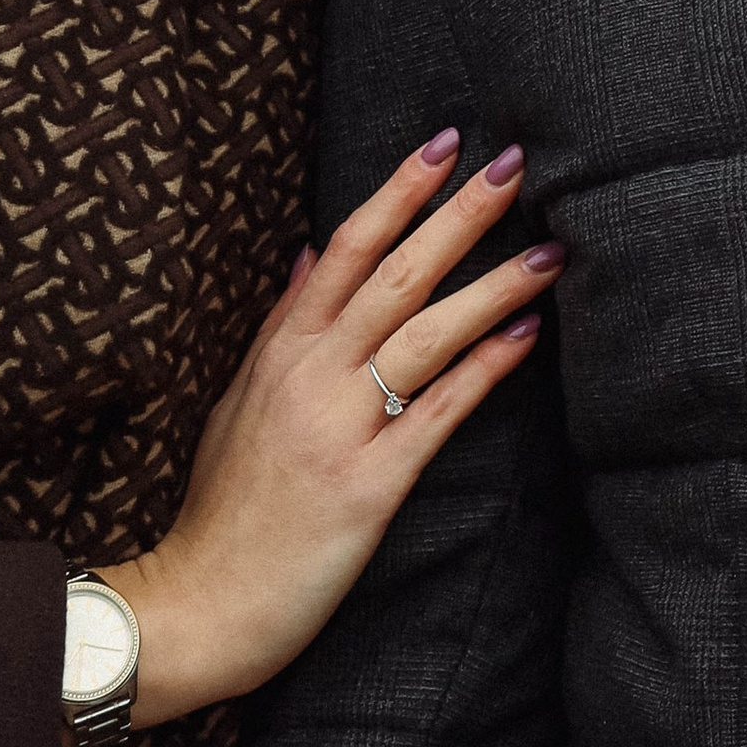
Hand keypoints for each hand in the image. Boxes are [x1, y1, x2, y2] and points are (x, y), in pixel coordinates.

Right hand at [95, 130, 558, 730]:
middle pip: (395, 274)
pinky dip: (484, 371)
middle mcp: (311, 374)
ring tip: (548, 251)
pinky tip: (526, 339)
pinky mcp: (368, 487)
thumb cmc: (223, 508)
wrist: (198, 605)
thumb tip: (311, 251)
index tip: (444, 141)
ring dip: (492, 288)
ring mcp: (339, 428)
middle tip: (515, 164)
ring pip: (426, 335)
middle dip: (458, 215)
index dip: (398, 190)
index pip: (348, 247)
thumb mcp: (240, 399)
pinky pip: (437, 414)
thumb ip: (280, 323)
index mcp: (282, 349)